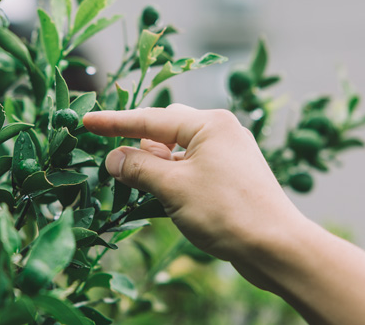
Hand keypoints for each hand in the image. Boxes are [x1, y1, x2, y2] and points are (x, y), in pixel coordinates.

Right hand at [83, 104, 305, 262]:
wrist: (276, 247)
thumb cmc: (227, 212)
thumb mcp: (173, 187)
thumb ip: (138, 168)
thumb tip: (112, 158)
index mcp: (209, 124)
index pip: (150, 118)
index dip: (114, 122)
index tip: (87, 121)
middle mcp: (220, 132)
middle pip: (164, 131)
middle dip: (138, 147)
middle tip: (114, 162)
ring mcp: (228, 154)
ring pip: (177, 152)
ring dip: (155, 167)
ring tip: (137, 186)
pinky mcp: (231, 176)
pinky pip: (191, 168)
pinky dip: (171, 178)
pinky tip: (160, 196)